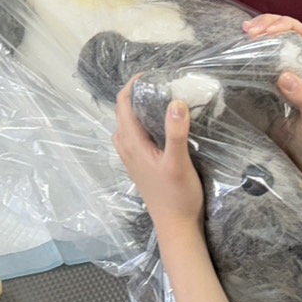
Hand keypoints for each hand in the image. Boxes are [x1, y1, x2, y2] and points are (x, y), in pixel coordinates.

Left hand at [113, 77, 203, 231]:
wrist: (176, 227)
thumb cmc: (177, 195)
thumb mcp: (178, 162)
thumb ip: (175, 132)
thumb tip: (175, 101)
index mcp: (132, 143)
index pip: (123, 105)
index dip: (132, 86)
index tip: (149, 74)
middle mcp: (127, 149)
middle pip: (123, 114)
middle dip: (135, 95)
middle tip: (158, 84)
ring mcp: (131, 159)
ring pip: (127, 126)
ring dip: (137, 110)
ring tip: (157, 101)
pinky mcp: (139, 166)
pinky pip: (133, 137)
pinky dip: (141, 124)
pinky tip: (158, 128)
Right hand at [242, 15, 301, 171]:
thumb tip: (284, 75)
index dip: (284, 24)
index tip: (265, 30)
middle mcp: (301, 66)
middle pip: (286, 32)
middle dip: (267, 24)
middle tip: (247, 30)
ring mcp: (285, 76)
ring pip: (272, 44)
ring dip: (258, 35)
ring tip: (242, 35)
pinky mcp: (270, 87)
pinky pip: (260, 62)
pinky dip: (249, 54)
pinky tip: (238, 54)